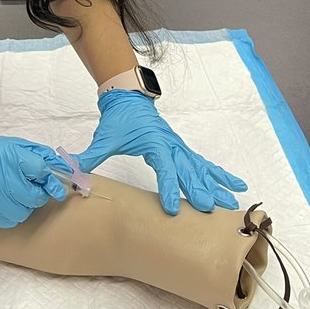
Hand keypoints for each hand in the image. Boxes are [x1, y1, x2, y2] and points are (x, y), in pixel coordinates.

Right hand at [0, 126, 66, 229]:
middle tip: (24, 185)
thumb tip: (67, 168)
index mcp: (7, 159)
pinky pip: (4, 222)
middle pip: (34, 198)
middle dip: (34, 193)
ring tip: (8, 193)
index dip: (49, 179)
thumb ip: (38, 157)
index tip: (54, 184)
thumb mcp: (11, 146)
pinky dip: (5, 214)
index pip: (41, 173)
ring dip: (21, 206)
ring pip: (21, 214)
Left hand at [76, 89, 246, 213]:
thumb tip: (71, 171)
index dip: (167, 188)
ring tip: (232, 202)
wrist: (130, 100)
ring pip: (201, 169)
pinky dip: (222, 174)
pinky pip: (206, 164)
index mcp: (155, 142)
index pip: (163, 168)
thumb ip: (90, 155)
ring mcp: (180, 148)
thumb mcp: (104, 137)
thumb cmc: (119, 119)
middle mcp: (172, 145)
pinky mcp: (183, 150)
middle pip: (188, 170)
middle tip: (208, 208)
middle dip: (198, 189)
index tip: (171, 208)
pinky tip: (238, 184)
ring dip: (216, 185)